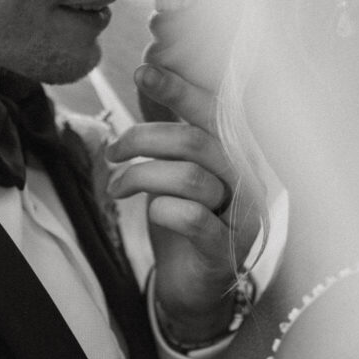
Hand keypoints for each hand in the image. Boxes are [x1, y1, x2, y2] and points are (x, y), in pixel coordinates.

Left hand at [106, 64, 260, 343]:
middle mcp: (245, 178)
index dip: (178, 88)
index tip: (142, 71)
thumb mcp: (176, 168)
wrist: (196, 288)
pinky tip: (150, 213)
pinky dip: (161, 210)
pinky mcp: (224, 251)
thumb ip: (169, 129)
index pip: (212, 110)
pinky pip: (191, 218)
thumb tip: (148, 70)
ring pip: (188, 176)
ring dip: (139, 177)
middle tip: (113, 151)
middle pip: (194, 139)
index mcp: (234, 153)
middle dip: (142, 138)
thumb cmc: (185, 219)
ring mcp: (239, 215)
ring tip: (115, 187)